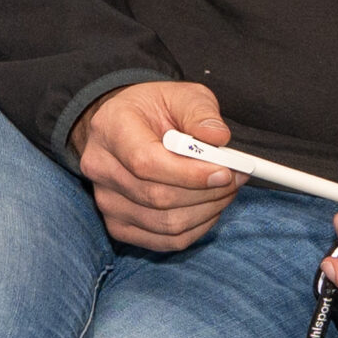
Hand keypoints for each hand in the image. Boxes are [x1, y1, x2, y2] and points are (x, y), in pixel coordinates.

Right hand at [70, 81, 241, 251]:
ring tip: (226, 189)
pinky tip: (209, 207)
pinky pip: (164, 241)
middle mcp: (100, 167)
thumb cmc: (156, 110)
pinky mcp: (118, 225)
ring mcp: (106, 200)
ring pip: (165, 223)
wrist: (127, 127)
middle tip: (237, 178)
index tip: (224, 172)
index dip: (188, 174)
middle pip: (157, 197)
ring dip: (206, 211)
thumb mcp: (182, 96)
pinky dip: (196, 228)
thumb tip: (219, 139)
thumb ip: (201, 113)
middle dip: (206, 192)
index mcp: (111, 127)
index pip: (145, 162)